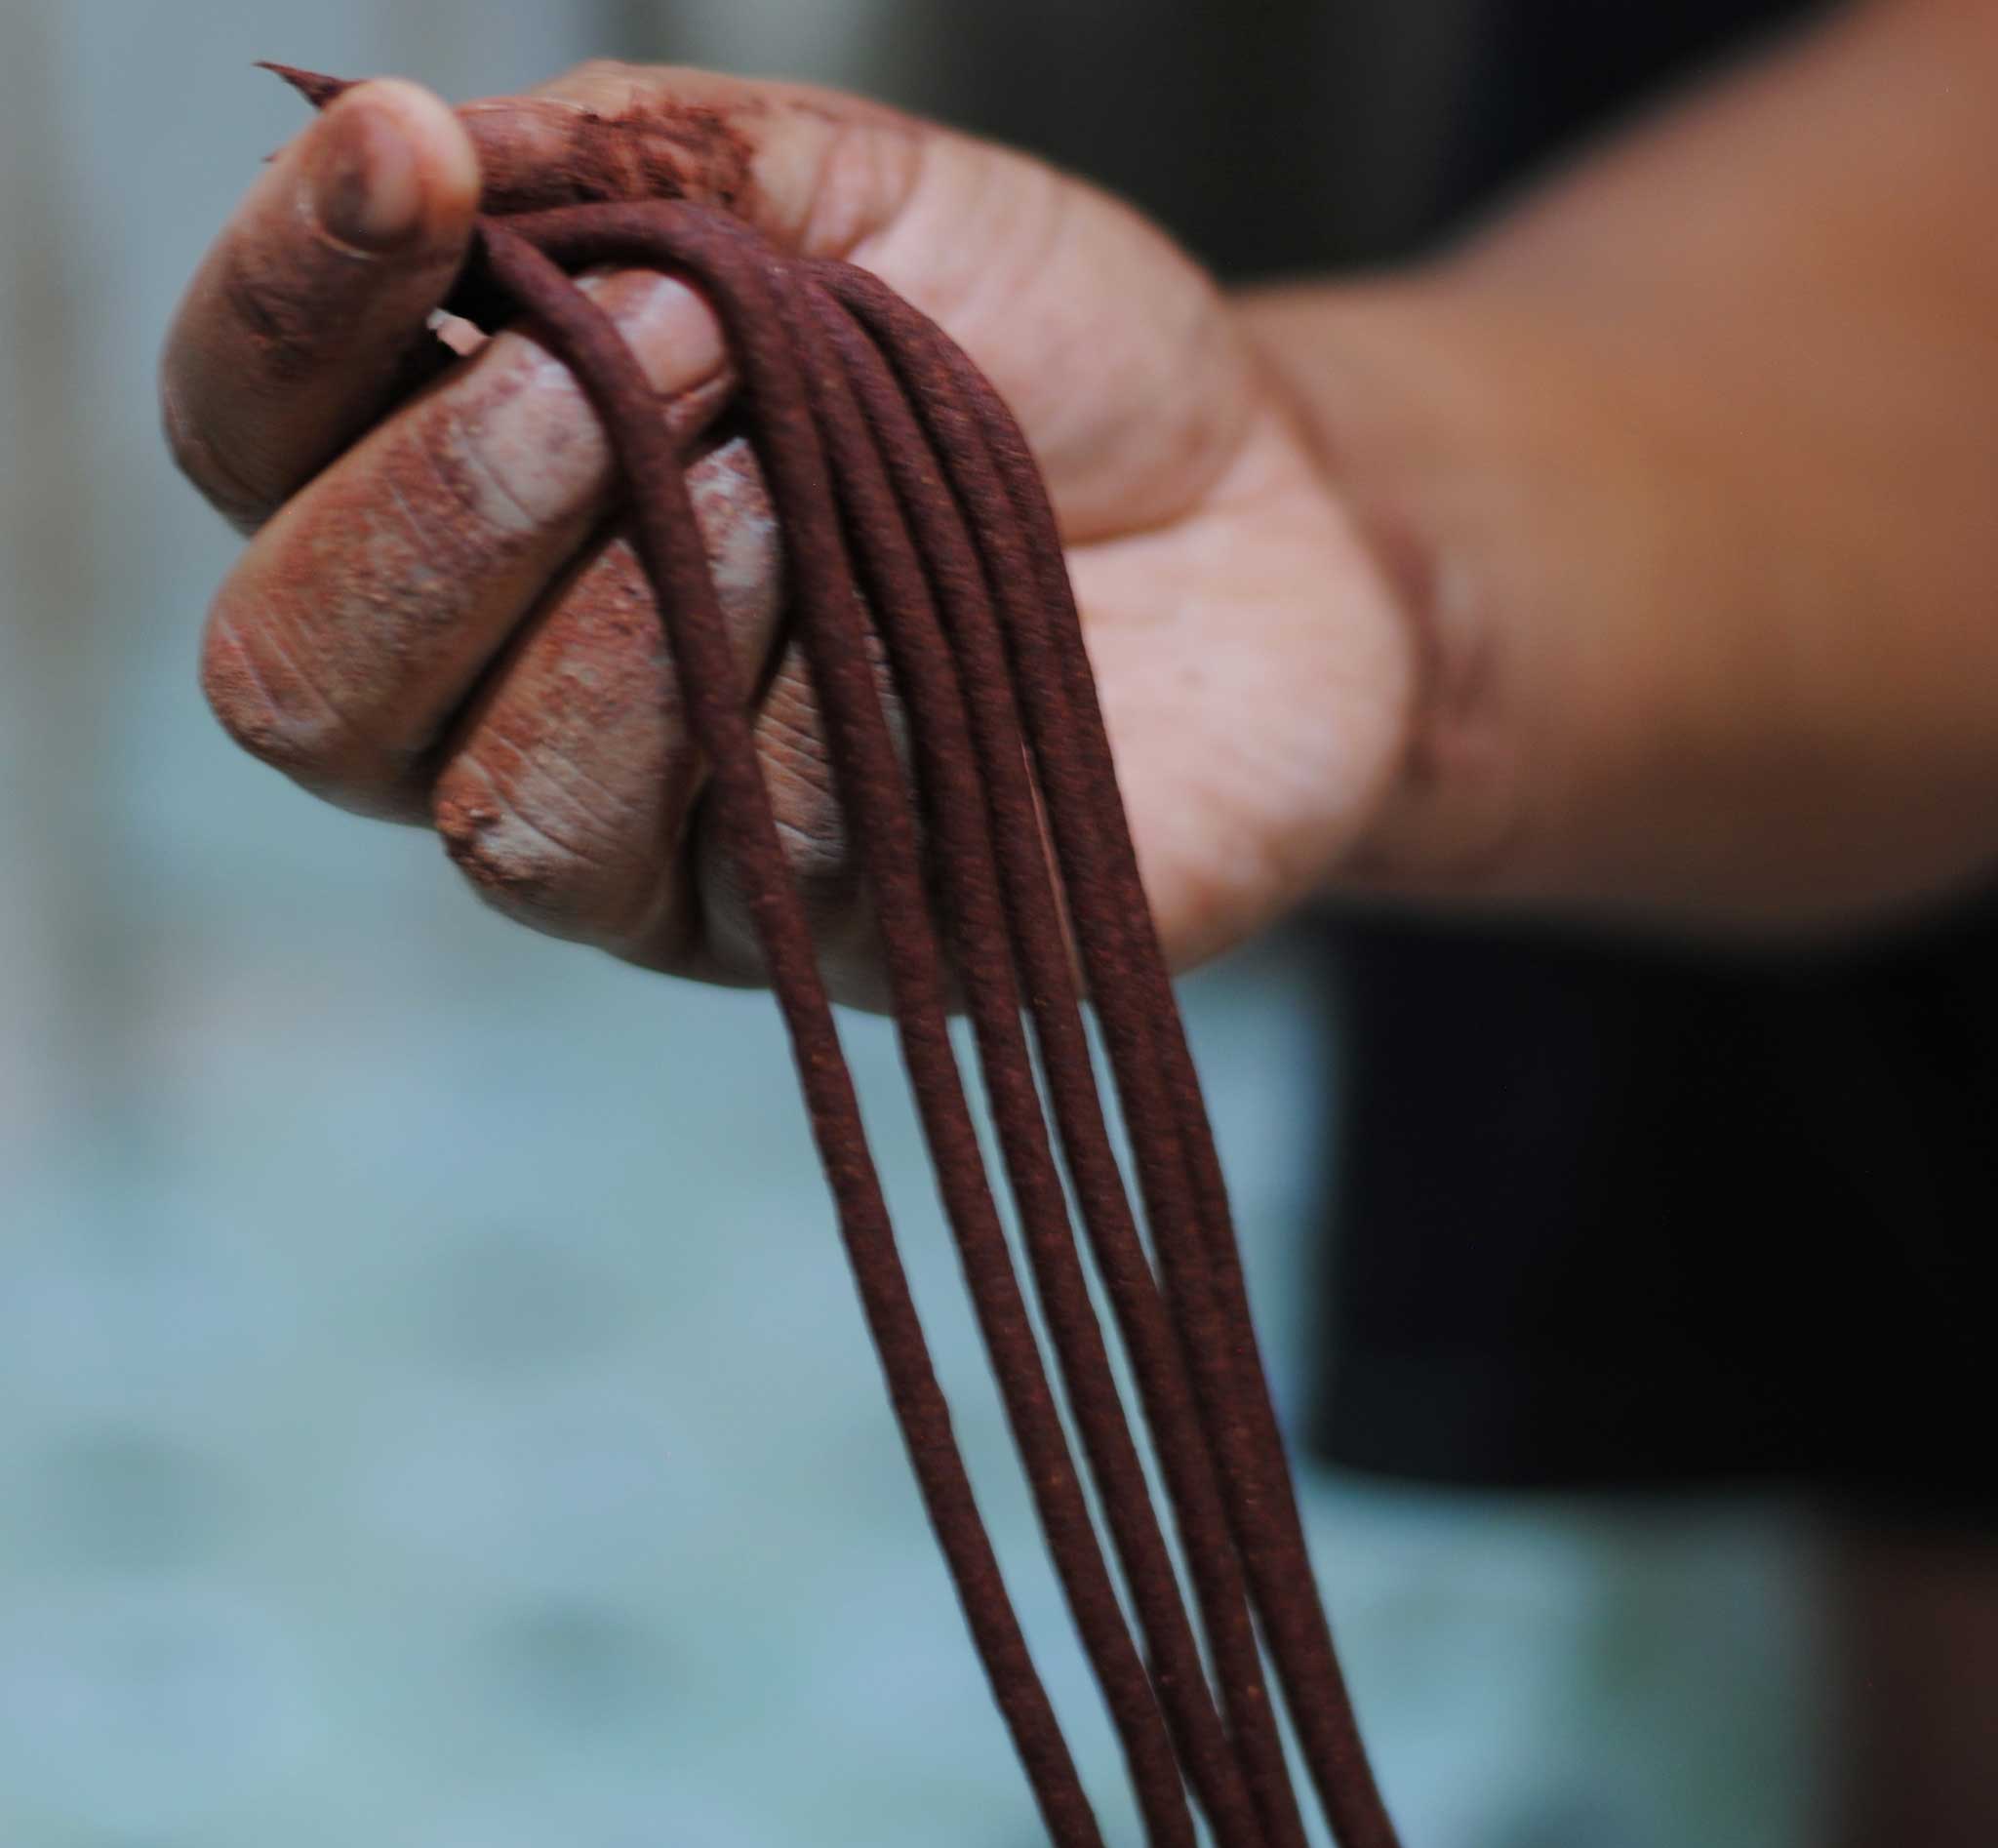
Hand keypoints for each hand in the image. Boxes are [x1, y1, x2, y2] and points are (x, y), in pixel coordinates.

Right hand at [163, 65, 1414, 1003]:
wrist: (1279, 520)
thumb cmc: (1044, 361)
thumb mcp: (848, 193)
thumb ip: (626, 164)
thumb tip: (385, 131)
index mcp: (482, 498)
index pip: (256, 442)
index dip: (284, 310)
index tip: (406, 168)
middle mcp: (521, 702)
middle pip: (308, 690)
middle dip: (441, 512)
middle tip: (620, 374)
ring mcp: (666, 855)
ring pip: (514, 813)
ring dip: (650, 614)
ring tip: (802, 470)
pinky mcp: (826, 949)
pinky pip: (759, 858)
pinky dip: (826, 711)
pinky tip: (918, 619)